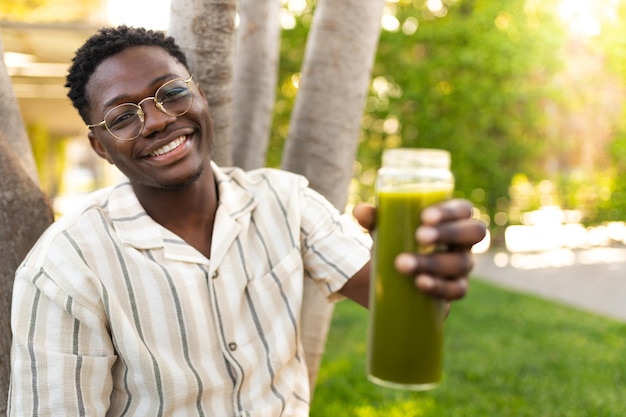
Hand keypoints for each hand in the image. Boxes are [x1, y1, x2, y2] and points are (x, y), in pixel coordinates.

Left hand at [353, 199, 485, 300]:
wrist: (394, 275)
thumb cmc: (395, 241)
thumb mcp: (385, 228)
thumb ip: (374, 218)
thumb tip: (361, 212)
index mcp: (453, 219)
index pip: (464, 209)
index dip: (450, 212)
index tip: (424, 216)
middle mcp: (464, 241)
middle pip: (474, 232)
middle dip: (449, 233)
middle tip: (420, 237)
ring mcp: (462, 266)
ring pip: (461, 263)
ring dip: (433, 263)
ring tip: (402, 264)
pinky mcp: (455, 289)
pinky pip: (456, 290)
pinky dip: (438, 287)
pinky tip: (420, 283)